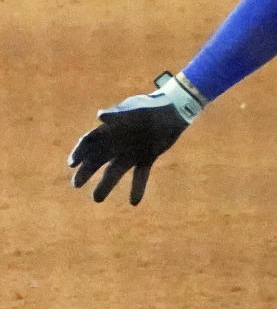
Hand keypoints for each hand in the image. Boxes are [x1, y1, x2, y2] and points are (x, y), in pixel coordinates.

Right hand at [68, 72, 203, 204]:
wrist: (173, 110)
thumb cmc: (150, 106)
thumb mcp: (133, 109)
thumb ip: (118, 114)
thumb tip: (100, 116)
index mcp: (111, 129)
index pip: (89, 141)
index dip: (79, 152)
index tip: (72, 164)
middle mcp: (118, 142)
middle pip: (97, 159)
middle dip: (85, 171)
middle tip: (76, 184)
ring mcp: (132, 152)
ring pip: (115, 171)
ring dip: (105, 184)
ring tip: (96, 199)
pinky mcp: (147, 157)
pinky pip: (140, 175)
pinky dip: (137, 187)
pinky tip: (134, 202)